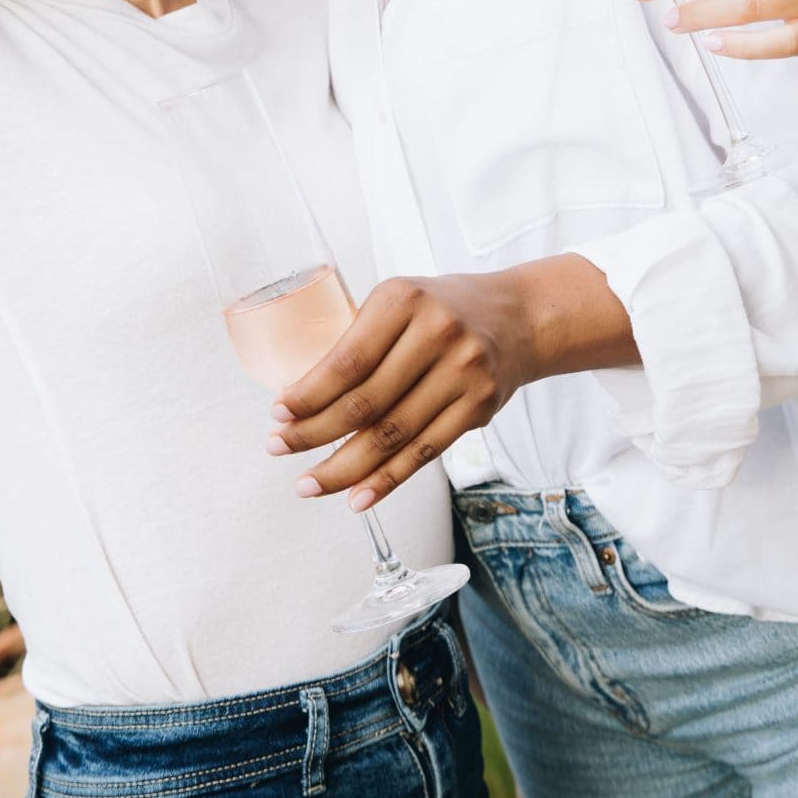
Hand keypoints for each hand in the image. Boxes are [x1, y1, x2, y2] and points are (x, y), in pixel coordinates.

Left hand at [266, 270, 540, 509]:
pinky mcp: (478, 408)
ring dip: (344, 468)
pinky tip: (357, 496)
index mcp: (403, 300)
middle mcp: (436, 334)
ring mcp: (462, 373)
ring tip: (309, 483)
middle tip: (279, 449)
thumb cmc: (443, 310)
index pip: (347, 361)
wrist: (519, 318)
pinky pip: (424, 453)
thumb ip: (360, 341)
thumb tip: (302, 398)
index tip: (278, 414)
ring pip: (392, 436)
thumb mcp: (399, 301)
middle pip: (365, 402)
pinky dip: (386, 480)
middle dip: (314, 433)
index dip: (308, 394)